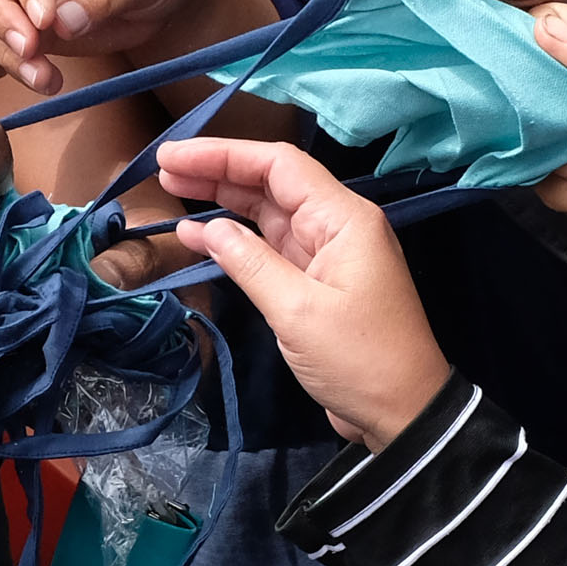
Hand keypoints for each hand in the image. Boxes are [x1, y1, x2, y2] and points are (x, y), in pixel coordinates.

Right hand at [158, 137, 451, 447]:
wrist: (403, 412)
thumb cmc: (360, 359)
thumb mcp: (298, 311)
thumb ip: (251, 263)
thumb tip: (208, 228)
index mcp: (343, 219)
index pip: (279, 165)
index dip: (223, 154)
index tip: (174, 153)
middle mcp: (336, 226)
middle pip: (271, 182)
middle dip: (218, 172)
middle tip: (163, 167)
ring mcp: (326, 253)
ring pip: (268, 213)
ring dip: (223, 202)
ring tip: (172, 190)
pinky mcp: (316, 282)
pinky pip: (271, 247)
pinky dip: (236, 240)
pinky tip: (198, 237)